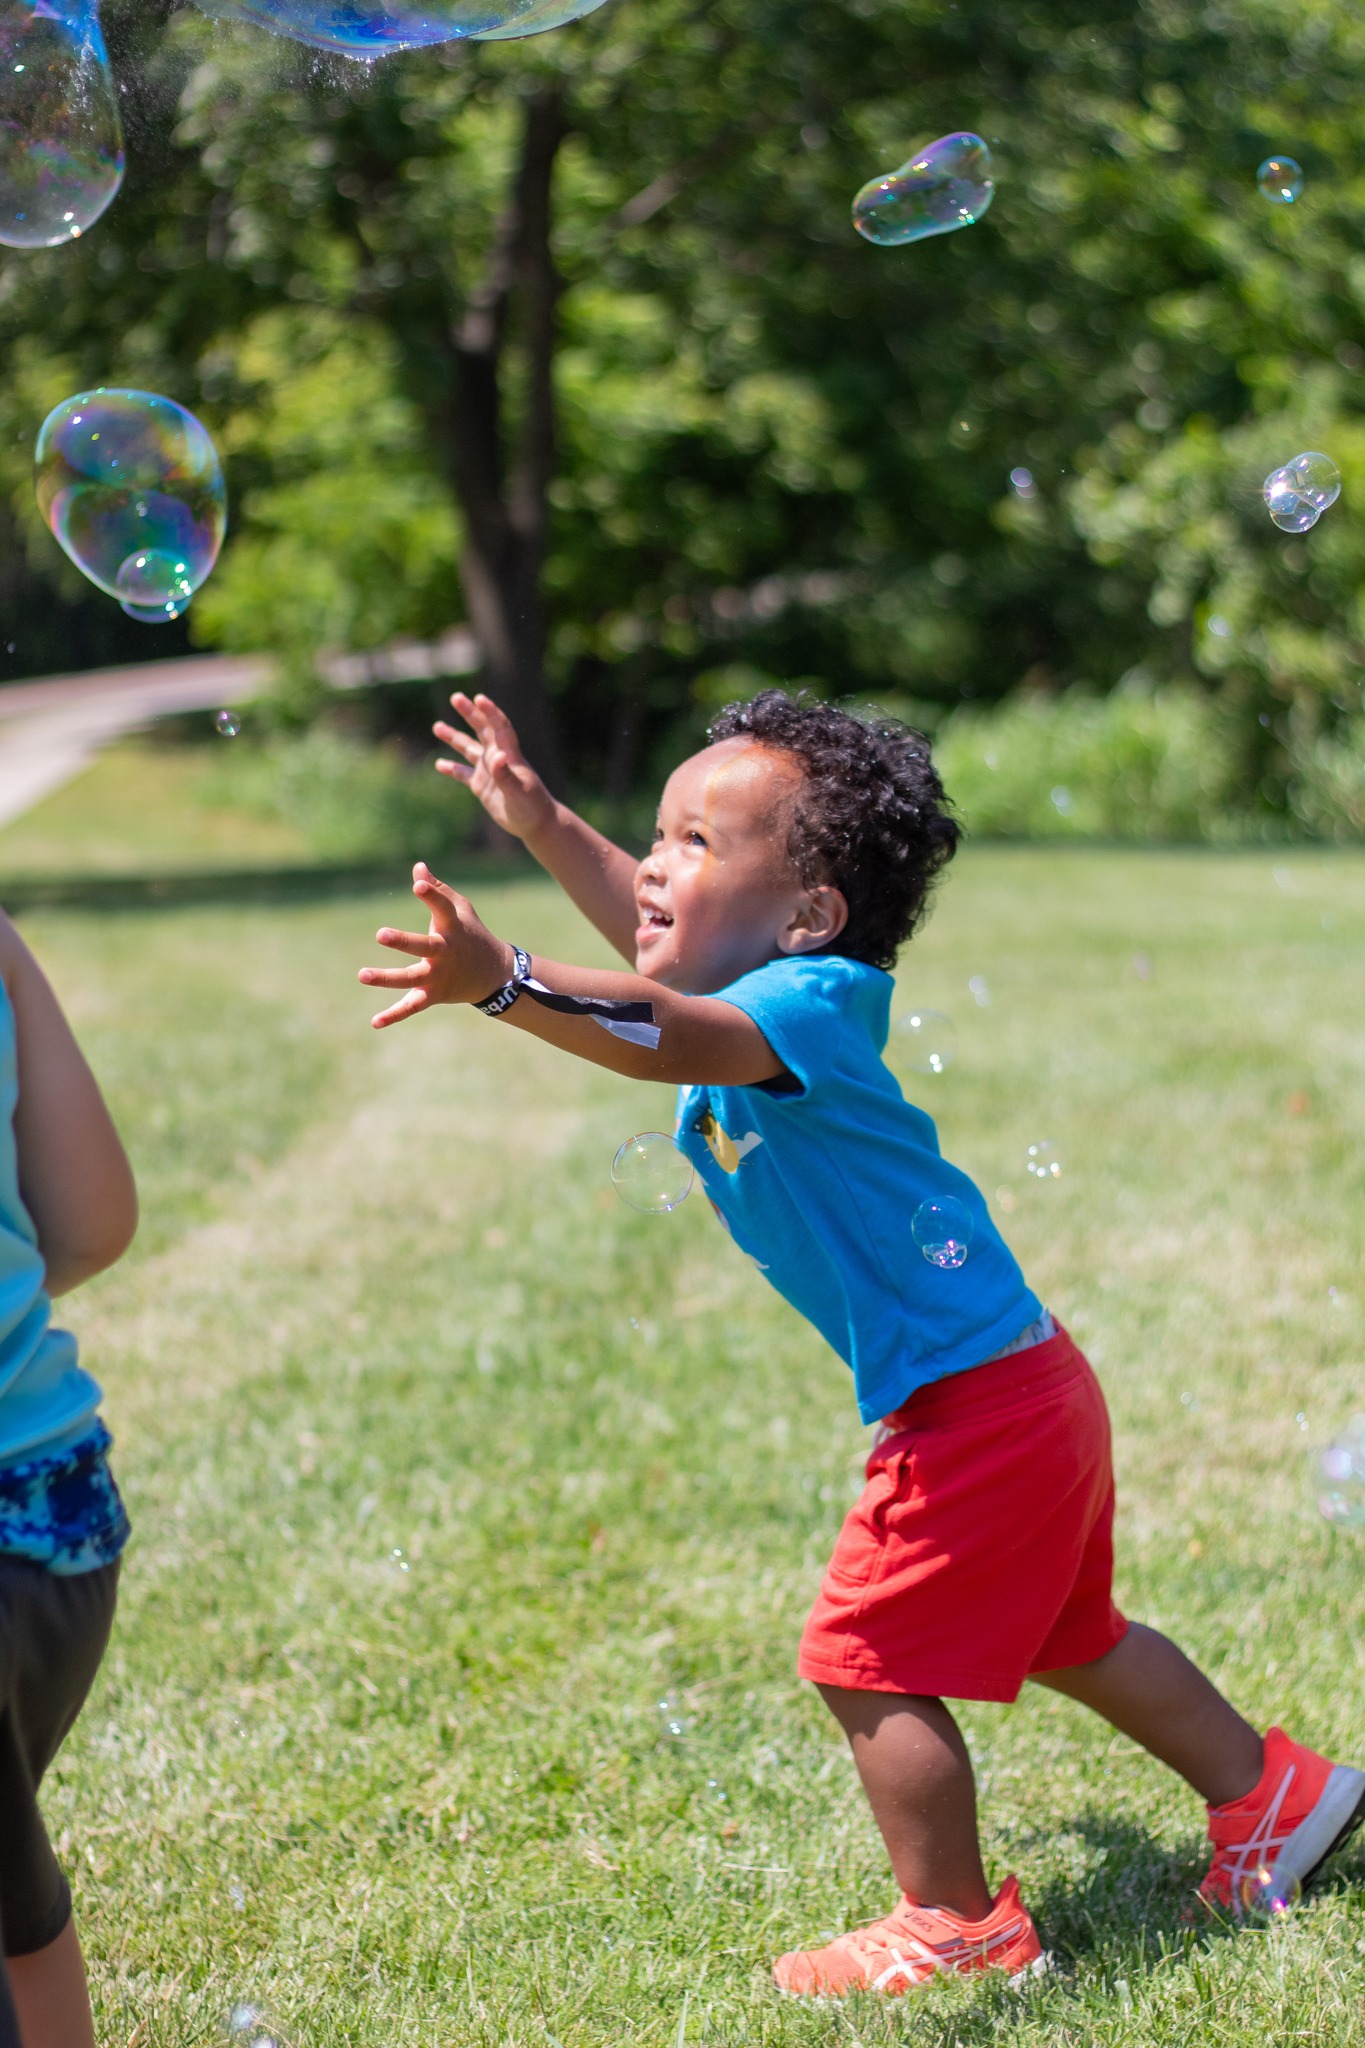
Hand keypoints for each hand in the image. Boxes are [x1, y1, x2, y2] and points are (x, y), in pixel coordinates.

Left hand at [358, 863, 513, 1028]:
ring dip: (387, 978)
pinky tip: (375, 1022)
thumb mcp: (461, 909)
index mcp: (452, 928)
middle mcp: (445, 953)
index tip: (418, 885)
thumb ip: (437, 890)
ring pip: (410, 979)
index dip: (431, 895)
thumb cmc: (472, 934)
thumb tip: (417, 867)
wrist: (495, 974)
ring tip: (362, 975)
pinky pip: (412, 1006)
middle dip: (403, 942)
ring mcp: (438, 976)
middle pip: (423, 948)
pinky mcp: (433, 995)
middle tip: (381, 934)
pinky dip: (395, 1016)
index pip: (442, 908)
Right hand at [433, 692, 553, 841]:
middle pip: (482, 730)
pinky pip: (464, 774)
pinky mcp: (483, 786)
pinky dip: (453, 769)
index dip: (490, 712)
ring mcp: (489, 772)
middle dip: (470, 713)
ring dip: (454, 738)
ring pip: (469, 749)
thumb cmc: (532, 807)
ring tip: (437, 726)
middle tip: (456, 697)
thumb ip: (505, 775)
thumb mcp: (518, 791)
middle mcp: (498, 758)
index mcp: (509, 755)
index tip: (478, 698)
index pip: (500, 727)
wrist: (537, 824)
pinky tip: (439, 764)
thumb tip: (496, 757)